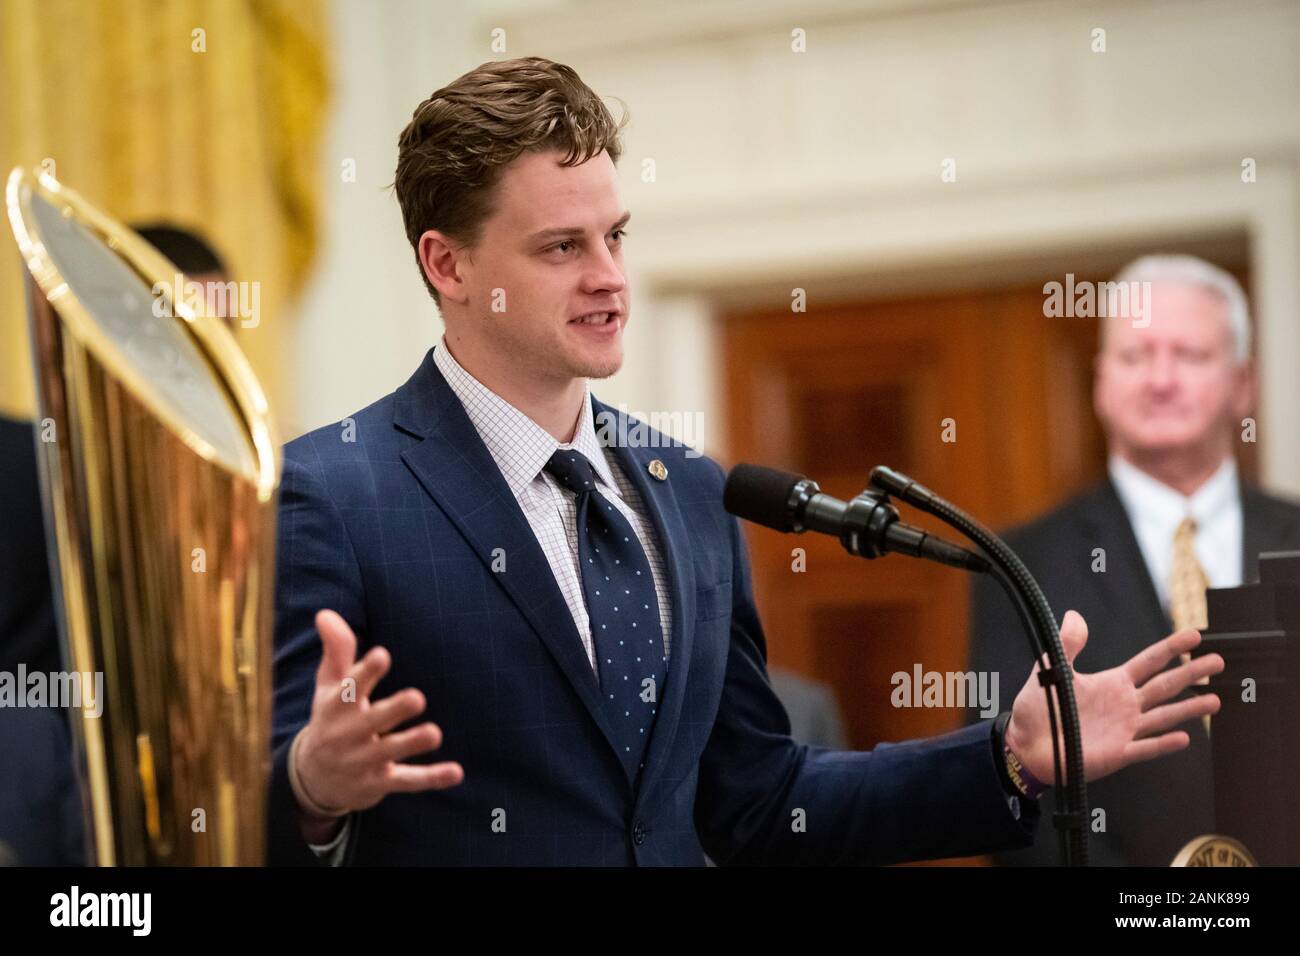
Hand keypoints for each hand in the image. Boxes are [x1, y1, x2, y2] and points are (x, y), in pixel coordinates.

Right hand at [294, 609, 463, 820]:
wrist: (314, 780)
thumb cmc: (330, 719)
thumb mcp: (329, 685)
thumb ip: (337, 650)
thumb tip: (325, 613)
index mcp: (338, 706)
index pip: (350, 688)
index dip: (366, 673)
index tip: (383, 655)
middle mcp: (349, 733)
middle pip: (372, 721)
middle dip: (393, 710)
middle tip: (417, 697)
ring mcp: (364, 760)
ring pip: (390, 751)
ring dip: (412, 743)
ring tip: (435, 733)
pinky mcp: (379, 782)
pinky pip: (407, 781)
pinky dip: (432, 779)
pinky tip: (456, 773)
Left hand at [1004, 610, 1223, 785]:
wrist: (1026, 743)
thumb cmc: (1039, 708)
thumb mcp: (1051, 669)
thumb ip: (1067, 645)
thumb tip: (1073, 615)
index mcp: (1113, 683)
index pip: (1149, 662)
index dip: (1171, 648)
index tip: (1194, 636)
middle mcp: (1126, 705)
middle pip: (1166, 686)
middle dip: (1192, 673)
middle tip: (1217, 661)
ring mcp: (1126, 729)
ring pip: (1164, 717)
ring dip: (1189, 709)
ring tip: (1215, 701)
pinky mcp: (1119, 753)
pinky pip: (1145, 748)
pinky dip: (1163, 744)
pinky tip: (1183, 738)